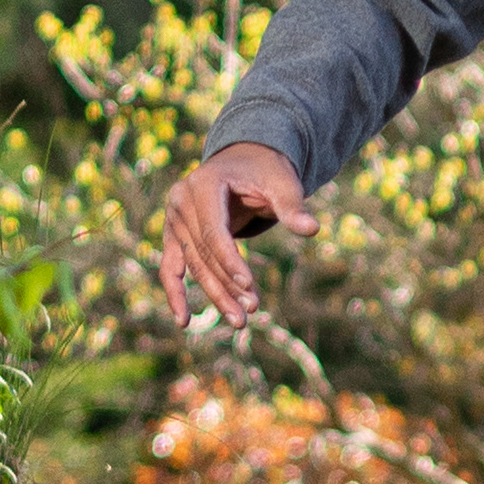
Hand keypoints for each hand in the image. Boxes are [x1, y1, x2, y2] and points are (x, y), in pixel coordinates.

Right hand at [160, 137, 307, 333]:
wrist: (243, 161)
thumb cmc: (265, 171)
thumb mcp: (282, 183)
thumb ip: (292, 206)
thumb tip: (312, 229)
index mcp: (203, 184)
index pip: (213, 232)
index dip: (229, 261)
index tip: (248, 286)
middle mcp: (181, 201)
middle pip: (203, 253)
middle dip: (226, 285)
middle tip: (251, 312)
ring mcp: (174, 219)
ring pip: (193, 265)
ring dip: (215, 295)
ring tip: (240, 321)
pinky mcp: (175, 235)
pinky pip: (171, 267)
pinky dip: (176, 294)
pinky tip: (184, 321)